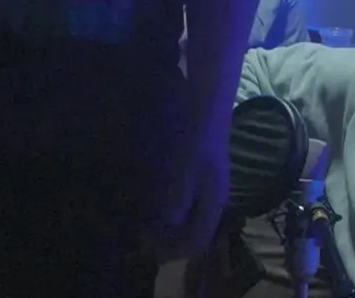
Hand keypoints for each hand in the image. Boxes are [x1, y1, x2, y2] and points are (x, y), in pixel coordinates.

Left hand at [153, 119, 231, 261]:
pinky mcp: (200, 180)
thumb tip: (168, 224)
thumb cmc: (197, 134)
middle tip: (141, 238)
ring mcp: (208, 190)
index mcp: (214, 201)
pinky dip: (169, 214)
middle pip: (194, 235)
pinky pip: (185, 208)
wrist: (208, 103)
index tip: (147, 248)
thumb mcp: (186, 165)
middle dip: (169, 242)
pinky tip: (152, 205)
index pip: (197, 242)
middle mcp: (213, 200)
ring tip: (144, 225)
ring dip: (168, 229)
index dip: (173, 251)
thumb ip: (179, 195)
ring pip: (189, 222)